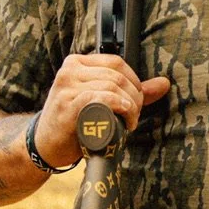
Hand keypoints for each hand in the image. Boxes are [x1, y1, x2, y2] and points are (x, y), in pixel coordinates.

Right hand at [33, 54, 170, 168]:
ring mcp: (67, 86)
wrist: (45, 145)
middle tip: (134, 116)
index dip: (134, 81)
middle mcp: (70, 70)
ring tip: (128, 122)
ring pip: (113, 86)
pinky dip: (119, 108)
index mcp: (77, 63)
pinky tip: (123, 122)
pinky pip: (102, 98)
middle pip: (117, 75)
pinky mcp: (68, 104)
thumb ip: (131, 91)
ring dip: (129, 106)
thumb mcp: (101, 101)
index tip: (137, 102)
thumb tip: (164, 83)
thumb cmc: (75, 122)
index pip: (116, 62)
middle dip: (134, 97)